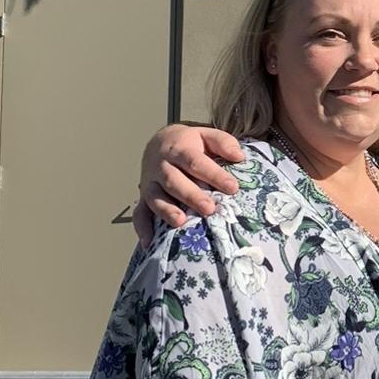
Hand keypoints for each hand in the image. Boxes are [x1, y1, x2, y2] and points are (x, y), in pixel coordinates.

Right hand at [135, 123, 243, 243]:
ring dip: (167, 211)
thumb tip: (239, 156)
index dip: (214, 175)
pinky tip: (149, 243)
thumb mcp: (207, 135)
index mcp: (178, 149)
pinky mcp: (143, 197)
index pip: (196, 162)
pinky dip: (142, 228)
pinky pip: (139, 213)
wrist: (160, 142)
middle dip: (191, 196)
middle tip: (209, 209)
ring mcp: (149, 183)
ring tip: (181, 222)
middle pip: (174, 181)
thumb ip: (223, 143)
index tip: (232, 187)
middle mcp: (161, 166)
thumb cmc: (191, 143)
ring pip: (155, 197)